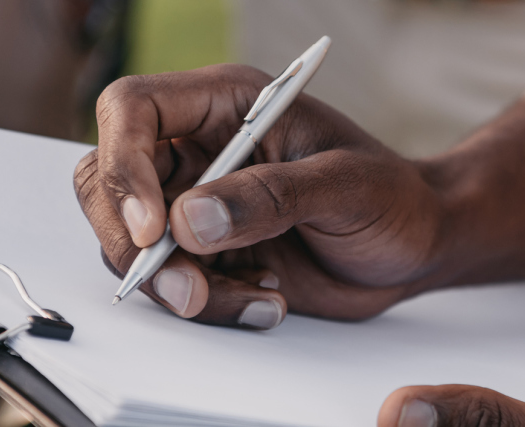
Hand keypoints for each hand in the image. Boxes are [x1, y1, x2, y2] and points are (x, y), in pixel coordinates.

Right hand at [74, 64, 448, 327]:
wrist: (417, 246)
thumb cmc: (394, 196)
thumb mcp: (346, 186)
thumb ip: (271, 197)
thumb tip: (190, 221)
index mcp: (226, 104)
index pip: (132, 109)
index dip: (123, 163)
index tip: (153, 226)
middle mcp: (199, 149)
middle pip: (107, 183)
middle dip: (135, 245)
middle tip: (190, 290)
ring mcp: (196, 203)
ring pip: (131, 244)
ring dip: (180, 285)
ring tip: (260, 296)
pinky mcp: (206, 253)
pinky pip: (170, 283)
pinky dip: (209, 304)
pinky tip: (266, 300)